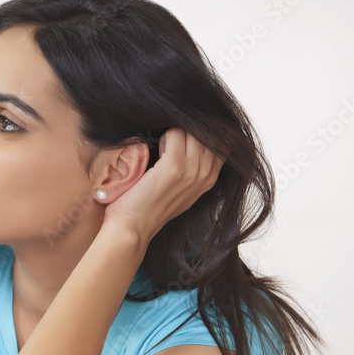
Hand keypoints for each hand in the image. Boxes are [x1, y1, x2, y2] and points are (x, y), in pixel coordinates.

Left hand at [102, 127, 223, 244]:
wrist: (132, 227)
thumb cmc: (148, 205)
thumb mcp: (180, 187)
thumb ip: (191, 167)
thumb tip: (189, 139)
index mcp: (210, 178)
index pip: (221, 140)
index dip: (202, 131)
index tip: (182, 136)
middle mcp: (205, 174)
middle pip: (208, 132)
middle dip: (188, 128)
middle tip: (167, 140)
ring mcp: (191, 171)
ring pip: (192, 130)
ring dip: (175, 130)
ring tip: (160, 146)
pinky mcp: (173, 168)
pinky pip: (175, 133)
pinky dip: (163, 134)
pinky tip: (153, 150)